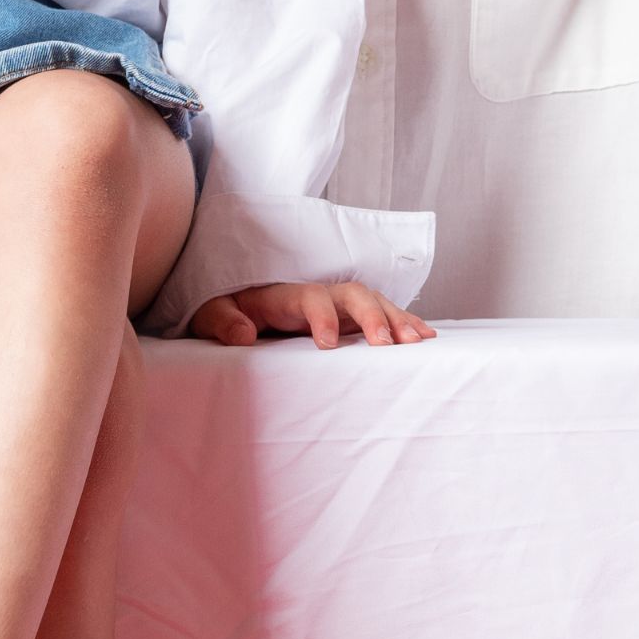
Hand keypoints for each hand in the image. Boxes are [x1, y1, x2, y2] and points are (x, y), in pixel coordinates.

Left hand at [188, 281, 437, 348]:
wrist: (239, 305)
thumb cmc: (228, 311)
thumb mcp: (213, 314)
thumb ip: (223, 321)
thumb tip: (242, 334)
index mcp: (286, 295)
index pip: (310, 298)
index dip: (321, 317)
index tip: (326, 345)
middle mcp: (319, 294)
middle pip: (353, 294)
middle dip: (372, 315)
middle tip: (386, 344)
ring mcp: (339, 305)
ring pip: (375, 301)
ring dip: (397, 319)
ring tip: (417, 341)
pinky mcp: (351, 319)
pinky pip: (384, 315)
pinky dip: (405, 322)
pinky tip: (426, 337)